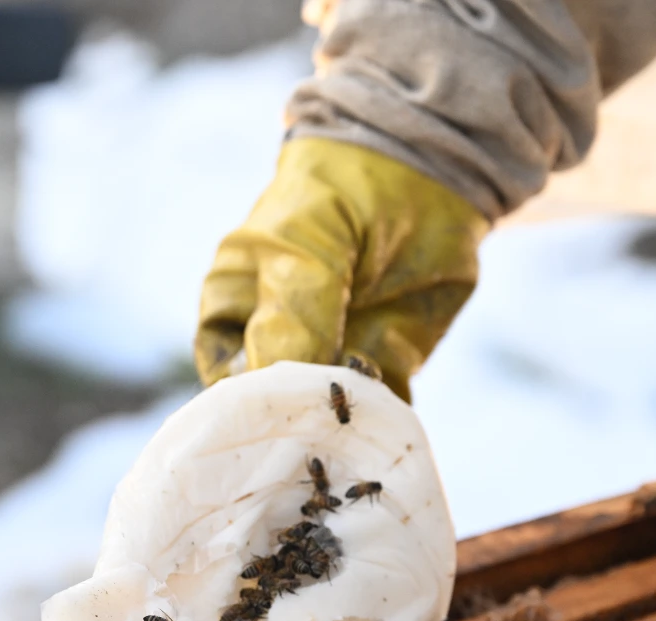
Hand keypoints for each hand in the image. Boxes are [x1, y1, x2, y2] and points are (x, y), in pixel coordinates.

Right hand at [194, 137, 488, 401]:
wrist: (430, 165)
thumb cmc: (340, 192)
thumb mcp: (303, 243)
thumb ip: (291, 311)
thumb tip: (275, 384)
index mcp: (234, 310)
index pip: (224, 379)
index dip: (243, 401)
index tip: (273, 411)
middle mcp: (278, 342)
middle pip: (276, 406)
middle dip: (296, 420)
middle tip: (322, 416)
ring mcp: (333, 356)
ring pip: (328, 412)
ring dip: (344, 421)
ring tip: (362, 405)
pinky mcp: (387, 364)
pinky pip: (378, 409)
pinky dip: (384, 418)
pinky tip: (389, 415)